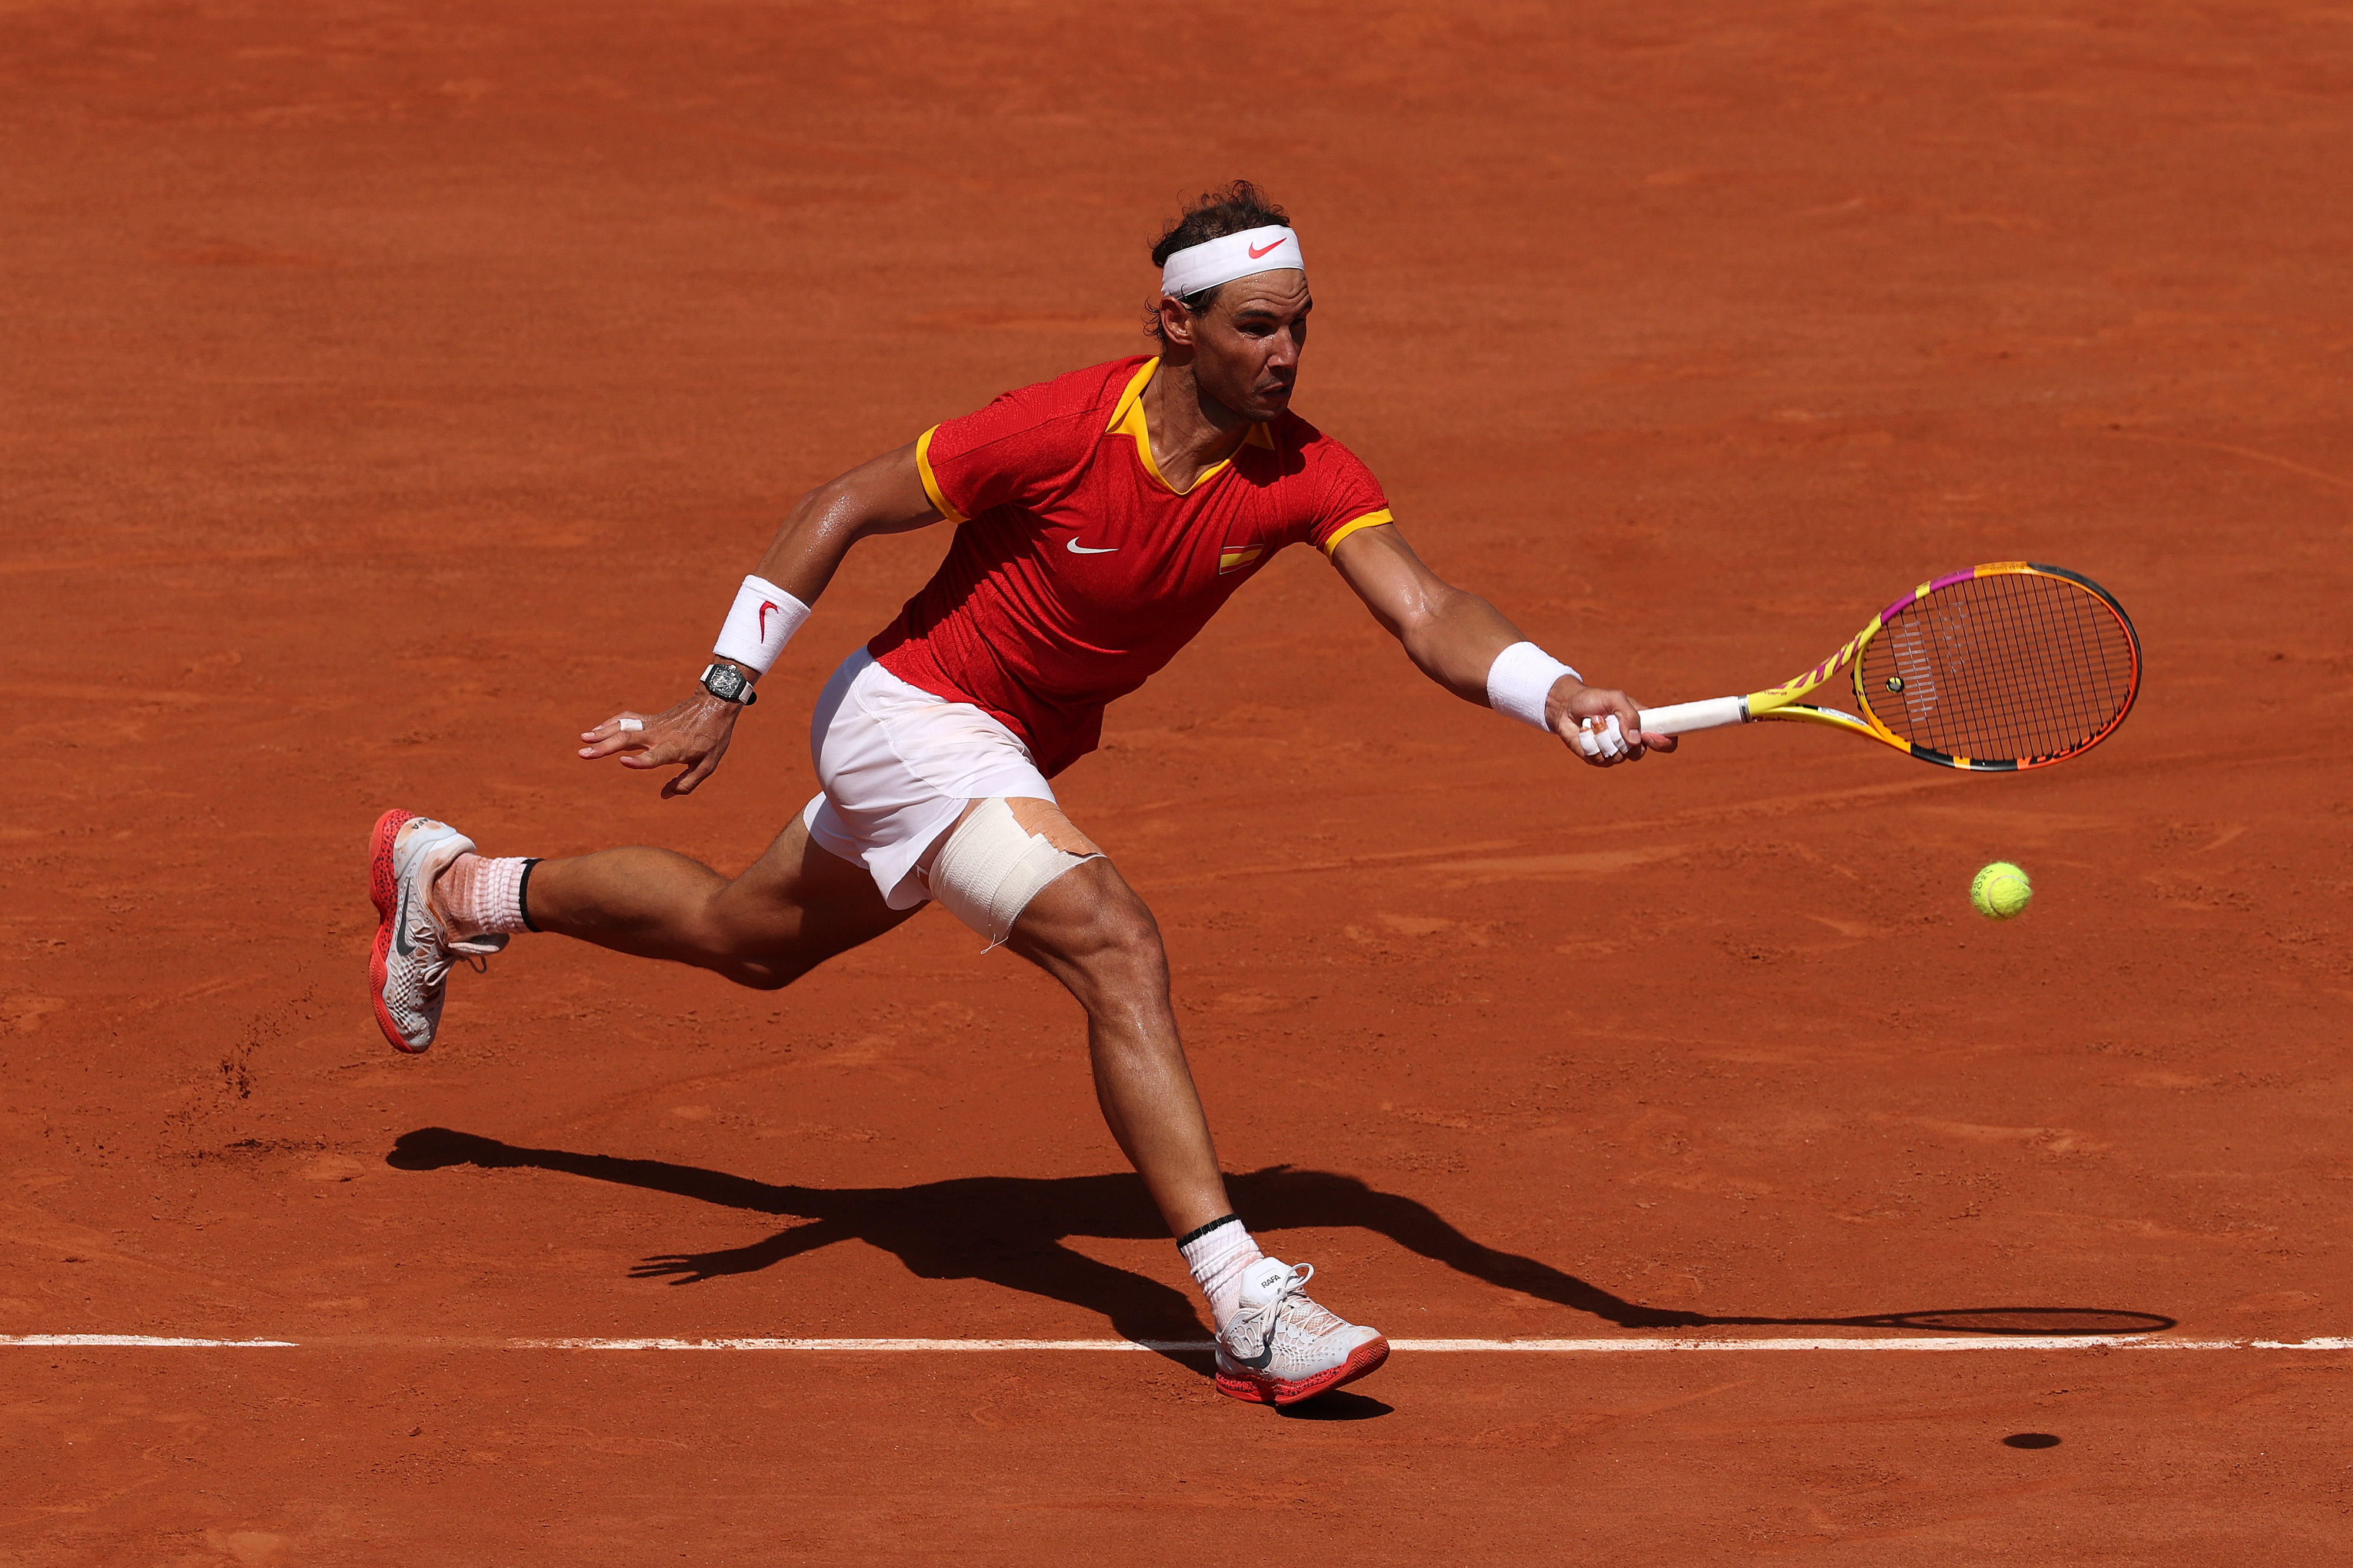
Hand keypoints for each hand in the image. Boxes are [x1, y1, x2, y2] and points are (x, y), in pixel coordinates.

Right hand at [578, 692, 743, 796]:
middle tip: (583, 754)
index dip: (640, 761)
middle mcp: (660, 735)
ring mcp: (653, 724)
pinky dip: (610, 723)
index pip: (654, 756)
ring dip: (602, 733)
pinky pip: (627, 718)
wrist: (715, 702)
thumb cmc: (713, 736)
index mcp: (675, 748)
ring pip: (623, 726)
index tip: (622, 762)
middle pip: (628, 739)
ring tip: (583, 740)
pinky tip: (596, 730)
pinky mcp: (650, 718)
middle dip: (604, 747)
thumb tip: (665, 795)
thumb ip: (687, 783)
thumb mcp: (708, 764)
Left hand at [1546, 680, 1677, 766]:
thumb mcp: (1615, 698)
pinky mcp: (1596, 758)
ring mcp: (1614, 752)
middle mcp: (1631, 742)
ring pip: (1616, 756)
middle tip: (1607, 718)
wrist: (1566, 706)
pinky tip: (1584, 731)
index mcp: (1642, 726)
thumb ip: (1629, 715)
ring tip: (1594, 721)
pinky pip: (1598, 758)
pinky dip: (1589, 742)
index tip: (1649, 736)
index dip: (1664, 743)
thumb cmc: (1594, 699)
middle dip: (1620, 736)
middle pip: (1638, 753)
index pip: (1666, 741)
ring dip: (1602, 736)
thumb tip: (1635, 740)